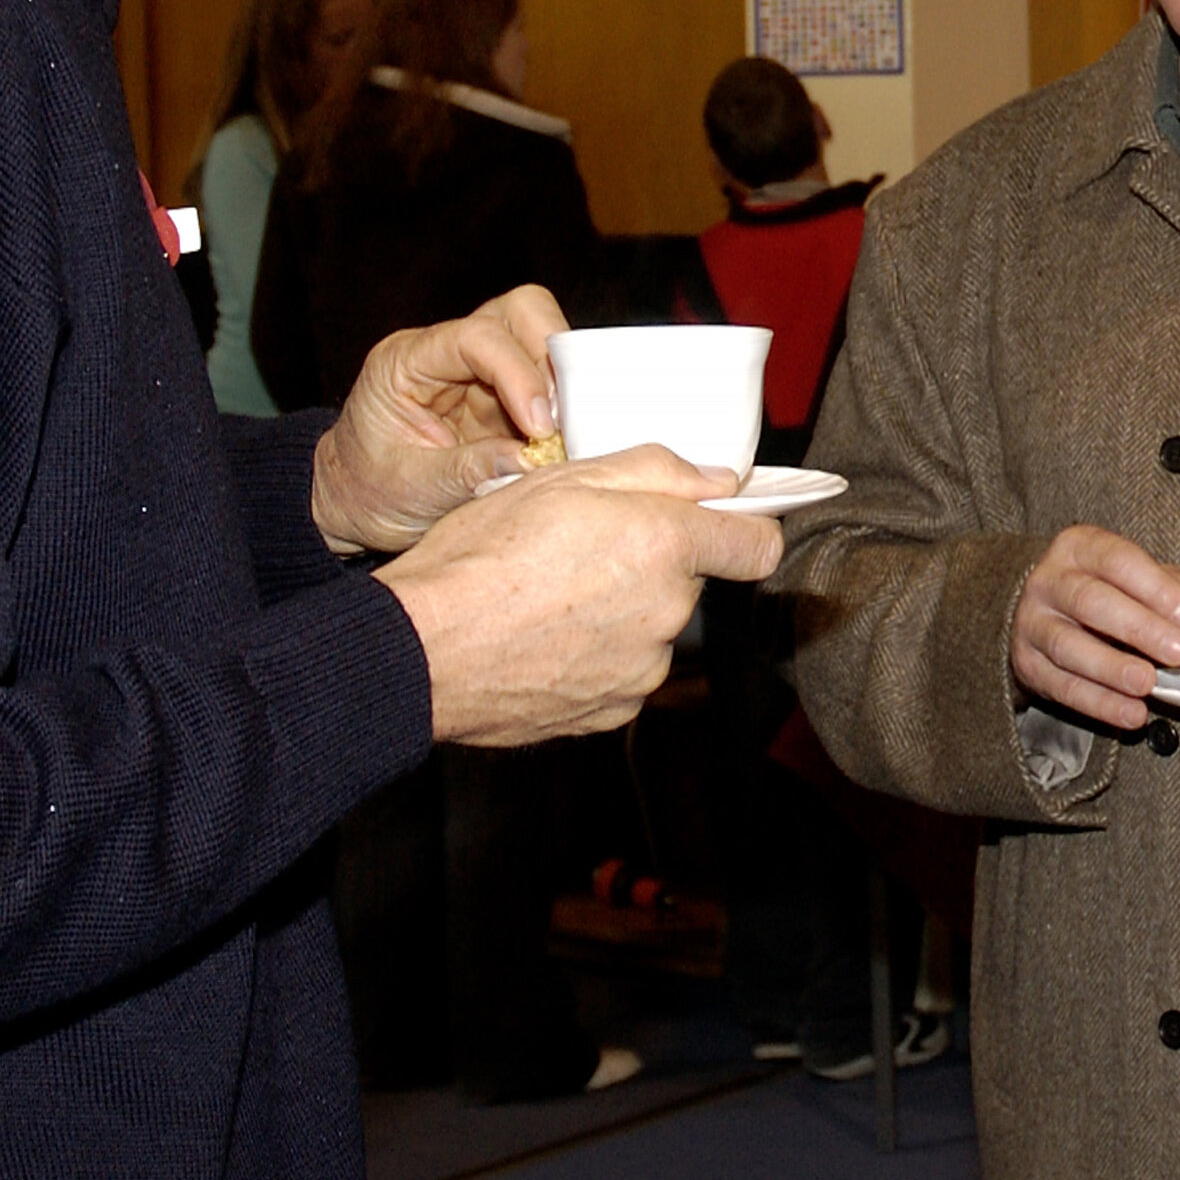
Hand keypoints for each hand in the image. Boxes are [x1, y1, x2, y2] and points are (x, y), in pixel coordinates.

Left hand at [311, 287, 612, 554]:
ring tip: (567, 433)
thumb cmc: (368, 492)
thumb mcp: (410, 490)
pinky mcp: (504, 396)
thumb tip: (532, 460)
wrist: (354, 505)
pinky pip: (549, 382)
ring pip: (541, 337)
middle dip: (551, 358)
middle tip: (563, 417)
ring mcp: (479, 370)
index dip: (519, 373)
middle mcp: (446, 352)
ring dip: (564, 381)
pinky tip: (565, 441)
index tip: (541, 425)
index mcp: (406, 361)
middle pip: (519, 311)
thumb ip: (468, 471)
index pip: (477, 338)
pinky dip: (565, 406)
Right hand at [377, 445, 784, 745]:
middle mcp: (666, 611)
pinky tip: (546, 638)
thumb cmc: (477, 560)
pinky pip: (624, 672)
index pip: (758, 546)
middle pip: (690, 582)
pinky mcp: (614, 710)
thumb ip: (654, 470)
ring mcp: (642, 668)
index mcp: (663, 544)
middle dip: (652, 562)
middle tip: (584, 547)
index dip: (743, 530)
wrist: (421, 652)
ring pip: (653, 627)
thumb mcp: (559, 479)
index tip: (721, 525)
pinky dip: (597, 655)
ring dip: (622, 610)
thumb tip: (717, 479)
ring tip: (552, 597)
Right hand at [1009, 526, 1179, 731]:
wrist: (1043, 611)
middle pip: (1091, 602)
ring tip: (1147, 683)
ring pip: (1070, 647)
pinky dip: (1100, 703)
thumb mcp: (1128, 573)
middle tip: (1176, 652)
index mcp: (1078, 548)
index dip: (1155, 588)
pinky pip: (1063, 687)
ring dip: (1113, 668)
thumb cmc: (1100, 589)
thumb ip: (1163, 584)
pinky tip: (1130, 712)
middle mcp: (1048, 581)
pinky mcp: (1027, 664)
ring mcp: (1032, 623)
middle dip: (1138, 628)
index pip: (1117, 561)